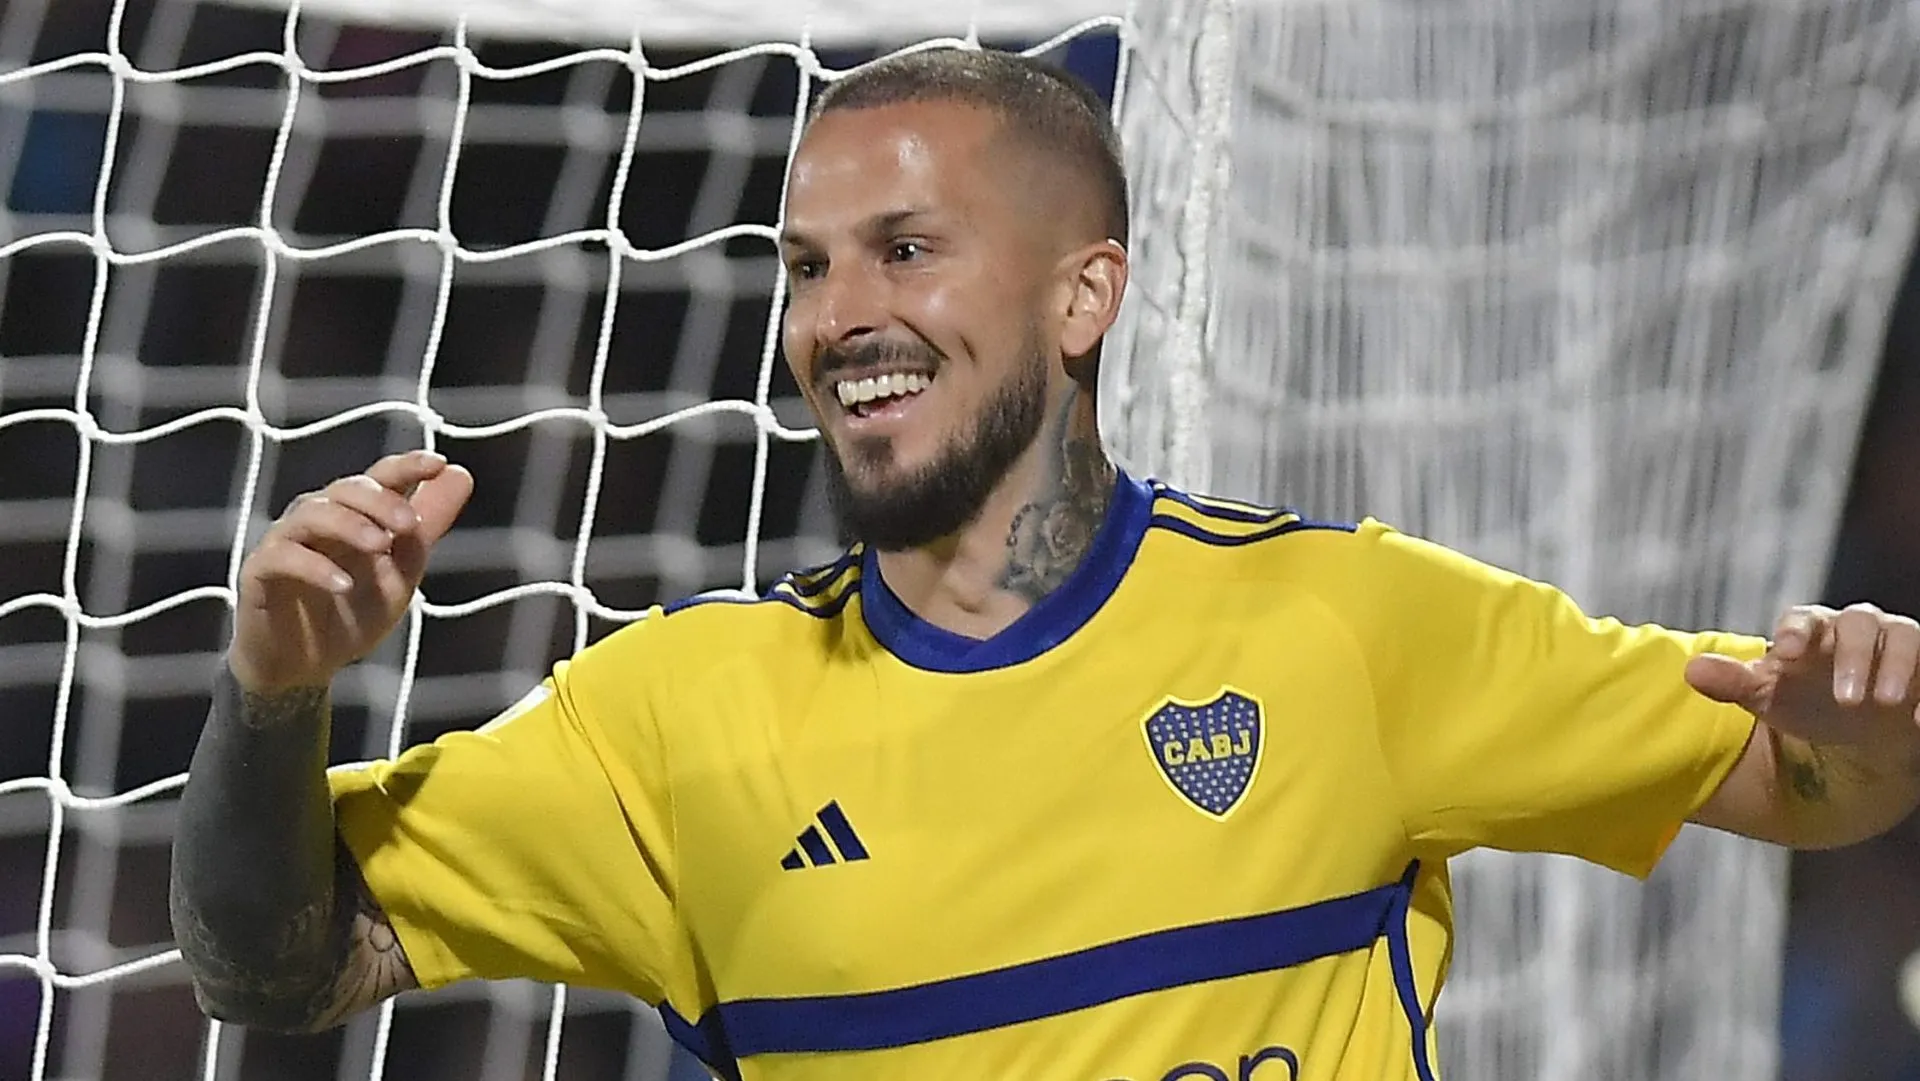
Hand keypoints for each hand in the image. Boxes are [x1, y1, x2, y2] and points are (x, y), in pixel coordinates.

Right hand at [230, 450, 473, 693]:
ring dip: (350, 525)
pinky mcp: (261, 571)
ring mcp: (286, 541)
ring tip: (380, 547)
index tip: (438, 464)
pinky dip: (315, 567)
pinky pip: (283, 557)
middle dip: (380, 501)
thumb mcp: (403, 573)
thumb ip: (428, 528)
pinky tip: (342, 584)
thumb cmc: (351, 614)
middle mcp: (319, 518)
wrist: (306, 666)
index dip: (406, 466)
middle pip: (346, 489)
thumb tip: (460, 475)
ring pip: (313, 514)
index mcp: (355, 515)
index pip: (379, 478)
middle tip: (409, 524)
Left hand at [1686, 603, 1919, 747]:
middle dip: (1853, 657)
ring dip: (1898, 666)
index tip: (1785, 654)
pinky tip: (1919, 720)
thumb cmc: (1805, 701)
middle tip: (1847, 699)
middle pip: (1860, 624)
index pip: (1804, 618)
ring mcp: (1898, 647)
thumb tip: (1691, 670)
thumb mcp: (1767, 696)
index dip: (1796, 631)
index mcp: (1813, 629)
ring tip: (1885, 703)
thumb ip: (1733, 682)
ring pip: (1907, 637)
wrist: (1852, 730)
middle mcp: (1859, 629)